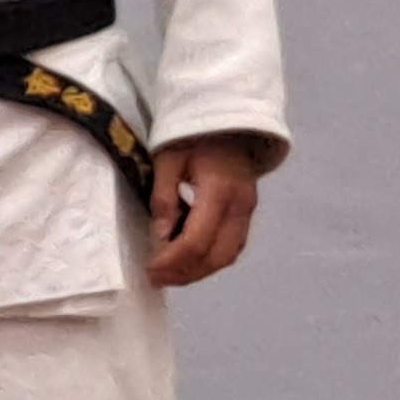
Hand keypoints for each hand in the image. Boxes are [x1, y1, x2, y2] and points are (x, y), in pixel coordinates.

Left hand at [147, 135, 268, 285]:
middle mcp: (239, 206)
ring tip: (171, 273)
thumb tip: (160, 236)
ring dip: (199, 270)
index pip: (197, 240)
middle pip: (216, 256)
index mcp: (219, 190)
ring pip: (227, 256)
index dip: (173, 261)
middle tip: (158, 278)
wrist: (229, 121)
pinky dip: (210, 259)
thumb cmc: (194, 136)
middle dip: (186, 273)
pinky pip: (231, 246)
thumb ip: (164, 197)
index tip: (151, 269)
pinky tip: (188, 258)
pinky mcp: (247, 213)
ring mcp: (248, 211)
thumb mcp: (168, 158)